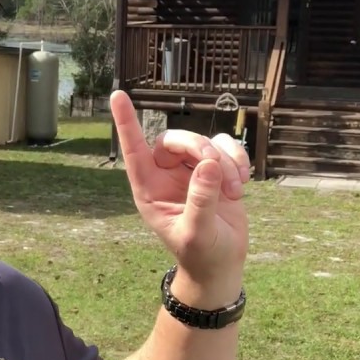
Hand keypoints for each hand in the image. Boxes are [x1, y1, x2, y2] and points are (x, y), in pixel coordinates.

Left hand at [109, 91, 249, 291]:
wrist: (222, 264)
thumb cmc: (201, 253)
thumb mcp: (197, 233)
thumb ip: (201, 200)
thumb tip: (208, 164)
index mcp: (149, 189)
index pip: (134, 150)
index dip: (126, 123)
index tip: (118, 95)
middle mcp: (166, 175)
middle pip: (174, 140)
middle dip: (198, 147)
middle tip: (217, 169)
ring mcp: (191, 170)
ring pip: (203, 142)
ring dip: (224, 161)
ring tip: (235, 191)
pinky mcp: (216, 170)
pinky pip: (225, 147)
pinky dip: (237, 160)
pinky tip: (242, 185)